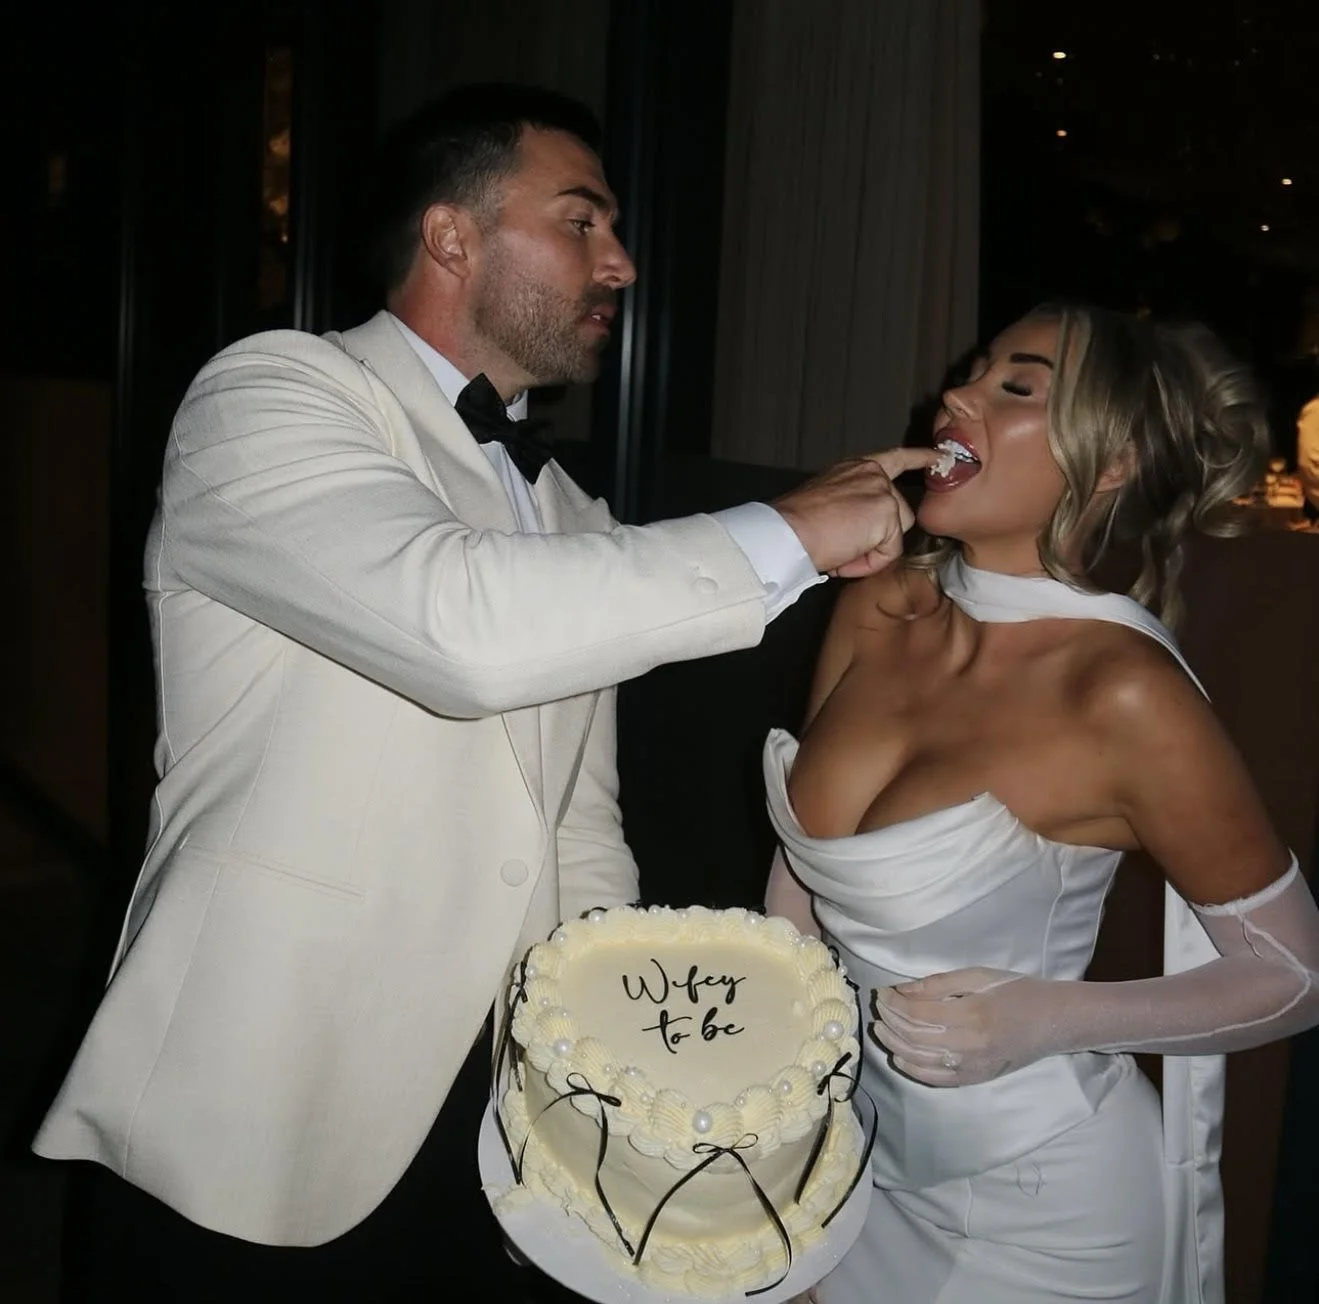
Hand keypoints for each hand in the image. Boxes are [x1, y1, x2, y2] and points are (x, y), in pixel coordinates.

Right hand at [773, 447, 939, 577]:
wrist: (787, 532)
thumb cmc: (795, 523)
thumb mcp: (828, 501)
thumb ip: (853, 504)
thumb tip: (862, 530)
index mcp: (857, 468)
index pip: (896, 458)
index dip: (920, 458)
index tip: (940, 457)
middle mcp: (873, 473)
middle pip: (900, 512)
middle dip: (879, 537)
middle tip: (843, 547)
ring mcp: (882, 491)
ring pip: (896, 534)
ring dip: (872, 551)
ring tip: (840, 552)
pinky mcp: (886, 513)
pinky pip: (889, 552)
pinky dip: (868, 563)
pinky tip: (844, 558)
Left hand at [870, 968, 1073, 1085]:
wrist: (1055, 1020)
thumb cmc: (1017, 990)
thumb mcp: (978, 975)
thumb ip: (938, 984)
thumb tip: (902, 990)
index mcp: (971, 1014)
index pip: (918, 1013)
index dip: (893, 1002)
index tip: (882, 991)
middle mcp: (970, 1045)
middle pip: (914, 1036)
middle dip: (890, 1020)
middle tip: (879, 1006)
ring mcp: (973, 1066)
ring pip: (920, 1060)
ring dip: (894, 1043)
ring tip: (881, 1027)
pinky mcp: (976, 1079)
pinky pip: (937, 1080)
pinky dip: (913, 1070)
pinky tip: (899, 1056)